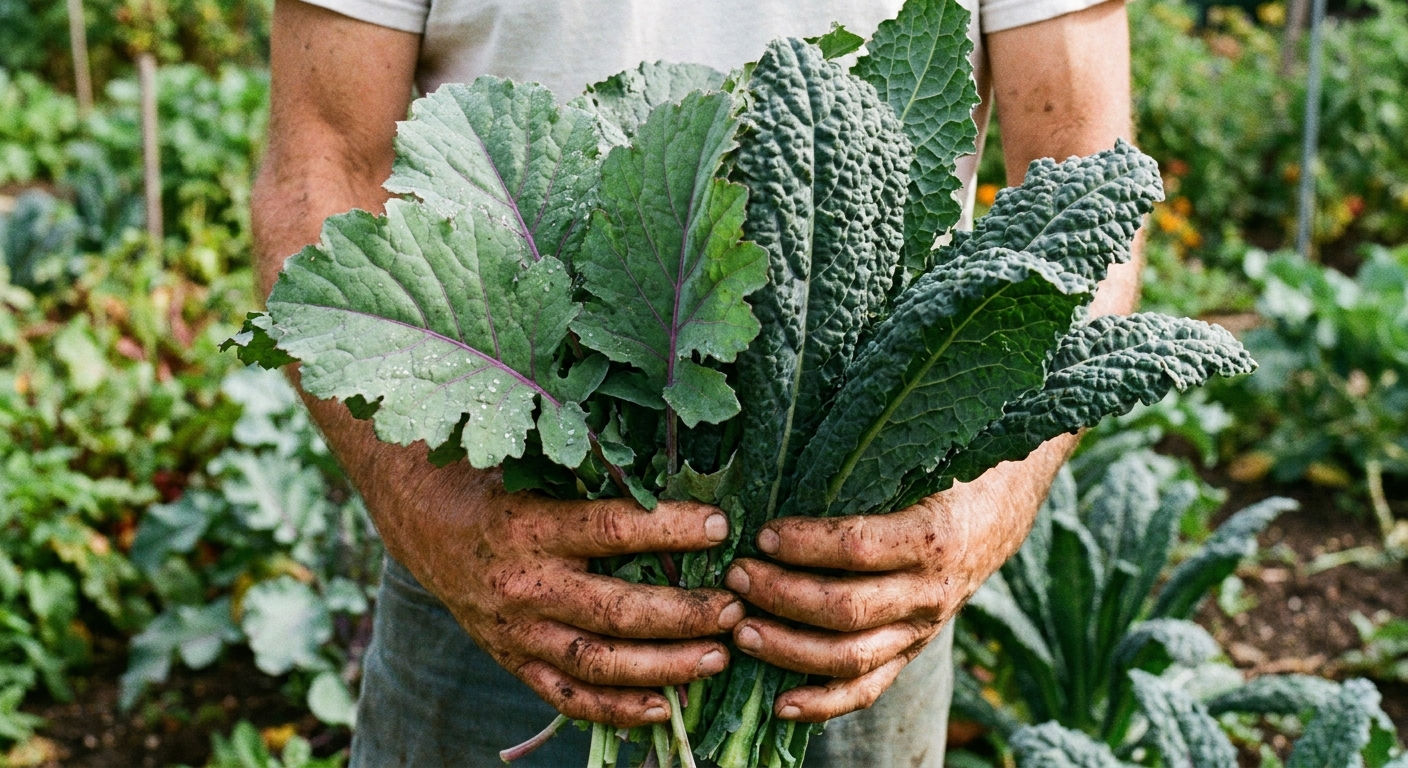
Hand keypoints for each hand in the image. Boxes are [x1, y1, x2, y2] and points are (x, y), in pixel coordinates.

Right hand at [397, 465, 744, 727]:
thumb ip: (593, 472)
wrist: (424, 523)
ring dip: (665, 666)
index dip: (670, 530)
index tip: (720, 525)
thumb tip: (676, 465)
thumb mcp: (535, 464)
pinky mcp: (514, 661)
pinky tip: (666, 707)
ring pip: (600, 663)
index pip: (611, 530)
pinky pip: (569, 698)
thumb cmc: (495, 481)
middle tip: (732, 607)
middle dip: (683, 614)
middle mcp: (525, 584)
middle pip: (616, 611)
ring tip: (717, 656)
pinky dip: (618, 709)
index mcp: (530, 525)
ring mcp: (518, 632)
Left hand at [723, 446, 1063, 721]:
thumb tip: (787, 444)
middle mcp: (930, 589)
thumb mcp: (917, 456)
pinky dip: (823, 703)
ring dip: (788, 648)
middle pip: (847, 609)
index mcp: (932, 534)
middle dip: (782, 595)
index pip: (859, 547)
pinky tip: (779, 704)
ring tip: (740, 629)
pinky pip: (867, 689)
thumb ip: (864, 459)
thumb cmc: (943, 471)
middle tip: (737, 575)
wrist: (998, 511)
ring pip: (850, 656)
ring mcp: (921, 627)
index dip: (806, 545)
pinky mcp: (910, 650)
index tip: (763, 534)